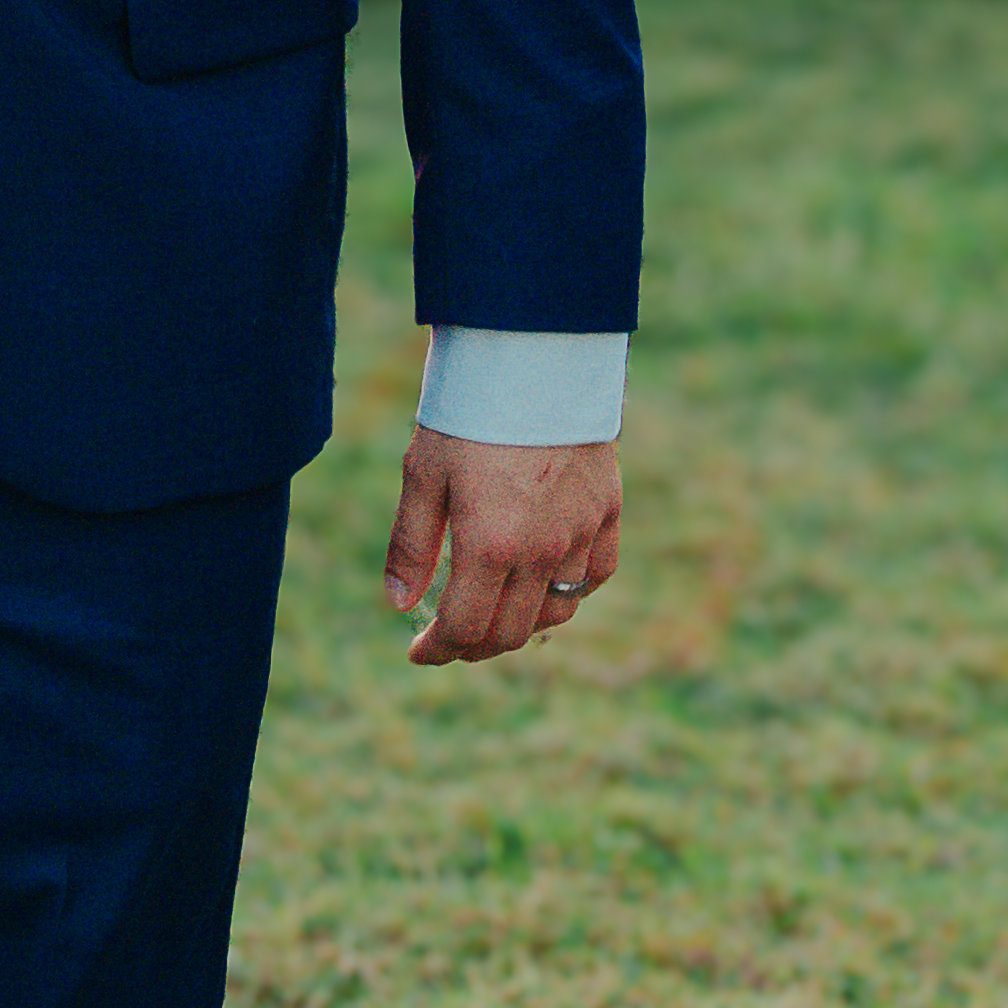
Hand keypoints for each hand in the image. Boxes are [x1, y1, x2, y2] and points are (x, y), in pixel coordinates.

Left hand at [387, 427, 624, 667]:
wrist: (535, 356)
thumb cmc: (469, 411)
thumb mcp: (423, 474)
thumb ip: (411, 545)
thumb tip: (399, 603)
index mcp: (490, 546)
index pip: (466, 629)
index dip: (438, 649)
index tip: (418, 651)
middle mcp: (541, 551)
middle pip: (511, 631)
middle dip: (474, 645)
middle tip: (450, 637)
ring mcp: (581, 533)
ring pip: (557, 610)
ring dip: (522, 624)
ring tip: (494, 613)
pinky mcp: (608, 511)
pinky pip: (594, 575)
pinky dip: (569, 591)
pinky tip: (544, 583)